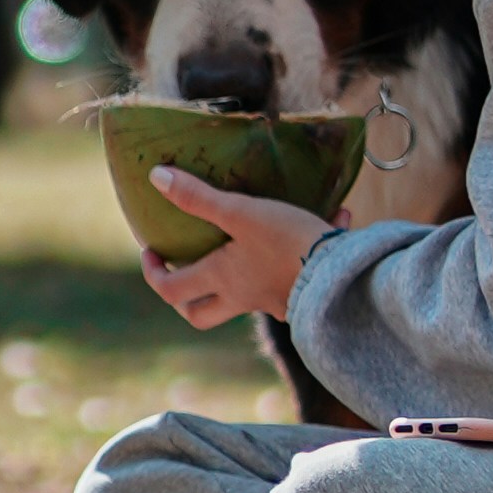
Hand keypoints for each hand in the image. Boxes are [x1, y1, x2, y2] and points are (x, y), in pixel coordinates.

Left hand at [140, 169, 341, 329]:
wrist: (340, 277)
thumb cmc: (285, 244)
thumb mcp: (241, 213)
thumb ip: (199, 198)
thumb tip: (156, 178)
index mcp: (222, 279)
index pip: (171, 291)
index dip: (154, 273)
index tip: (151, 251)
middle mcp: (241, 296)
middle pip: (201, 315)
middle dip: (185, 298)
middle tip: (182, 270)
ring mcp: (272, 300)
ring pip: (244, 298)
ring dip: (237, 279)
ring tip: (246, 247)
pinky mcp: (302, 295)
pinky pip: (295, 276)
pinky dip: (301, 254)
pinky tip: (329, 221)